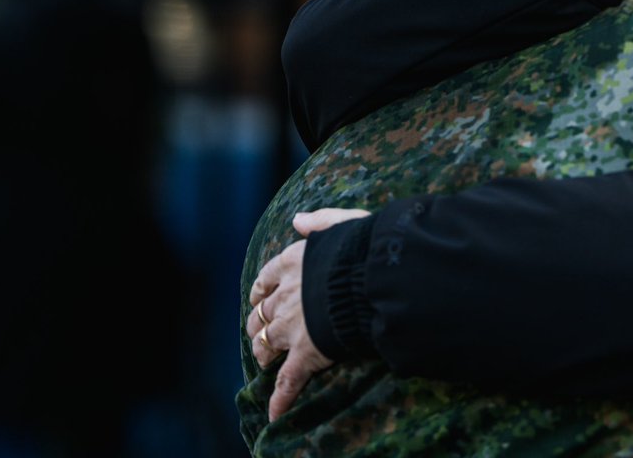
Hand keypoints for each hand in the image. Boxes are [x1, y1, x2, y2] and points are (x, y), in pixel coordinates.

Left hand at [248, 207, 371, 420]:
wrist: (373, 275)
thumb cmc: (365, 246)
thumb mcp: (343, 222)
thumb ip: (319, 221)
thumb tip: (297, 219)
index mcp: (293, 263)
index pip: (266, 279)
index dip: (261, 292)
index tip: (260, 298)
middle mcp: (286, 296)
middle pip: (261, 315)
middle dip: (259, 325)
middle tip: (261, 334)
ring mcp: (294, 327)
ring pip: (267, 344)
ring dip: (263, 353)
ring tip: (263, 362)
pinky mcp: (307, 353)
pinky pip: (289, 380)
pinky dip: (280, 398)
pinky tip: (274, 413)